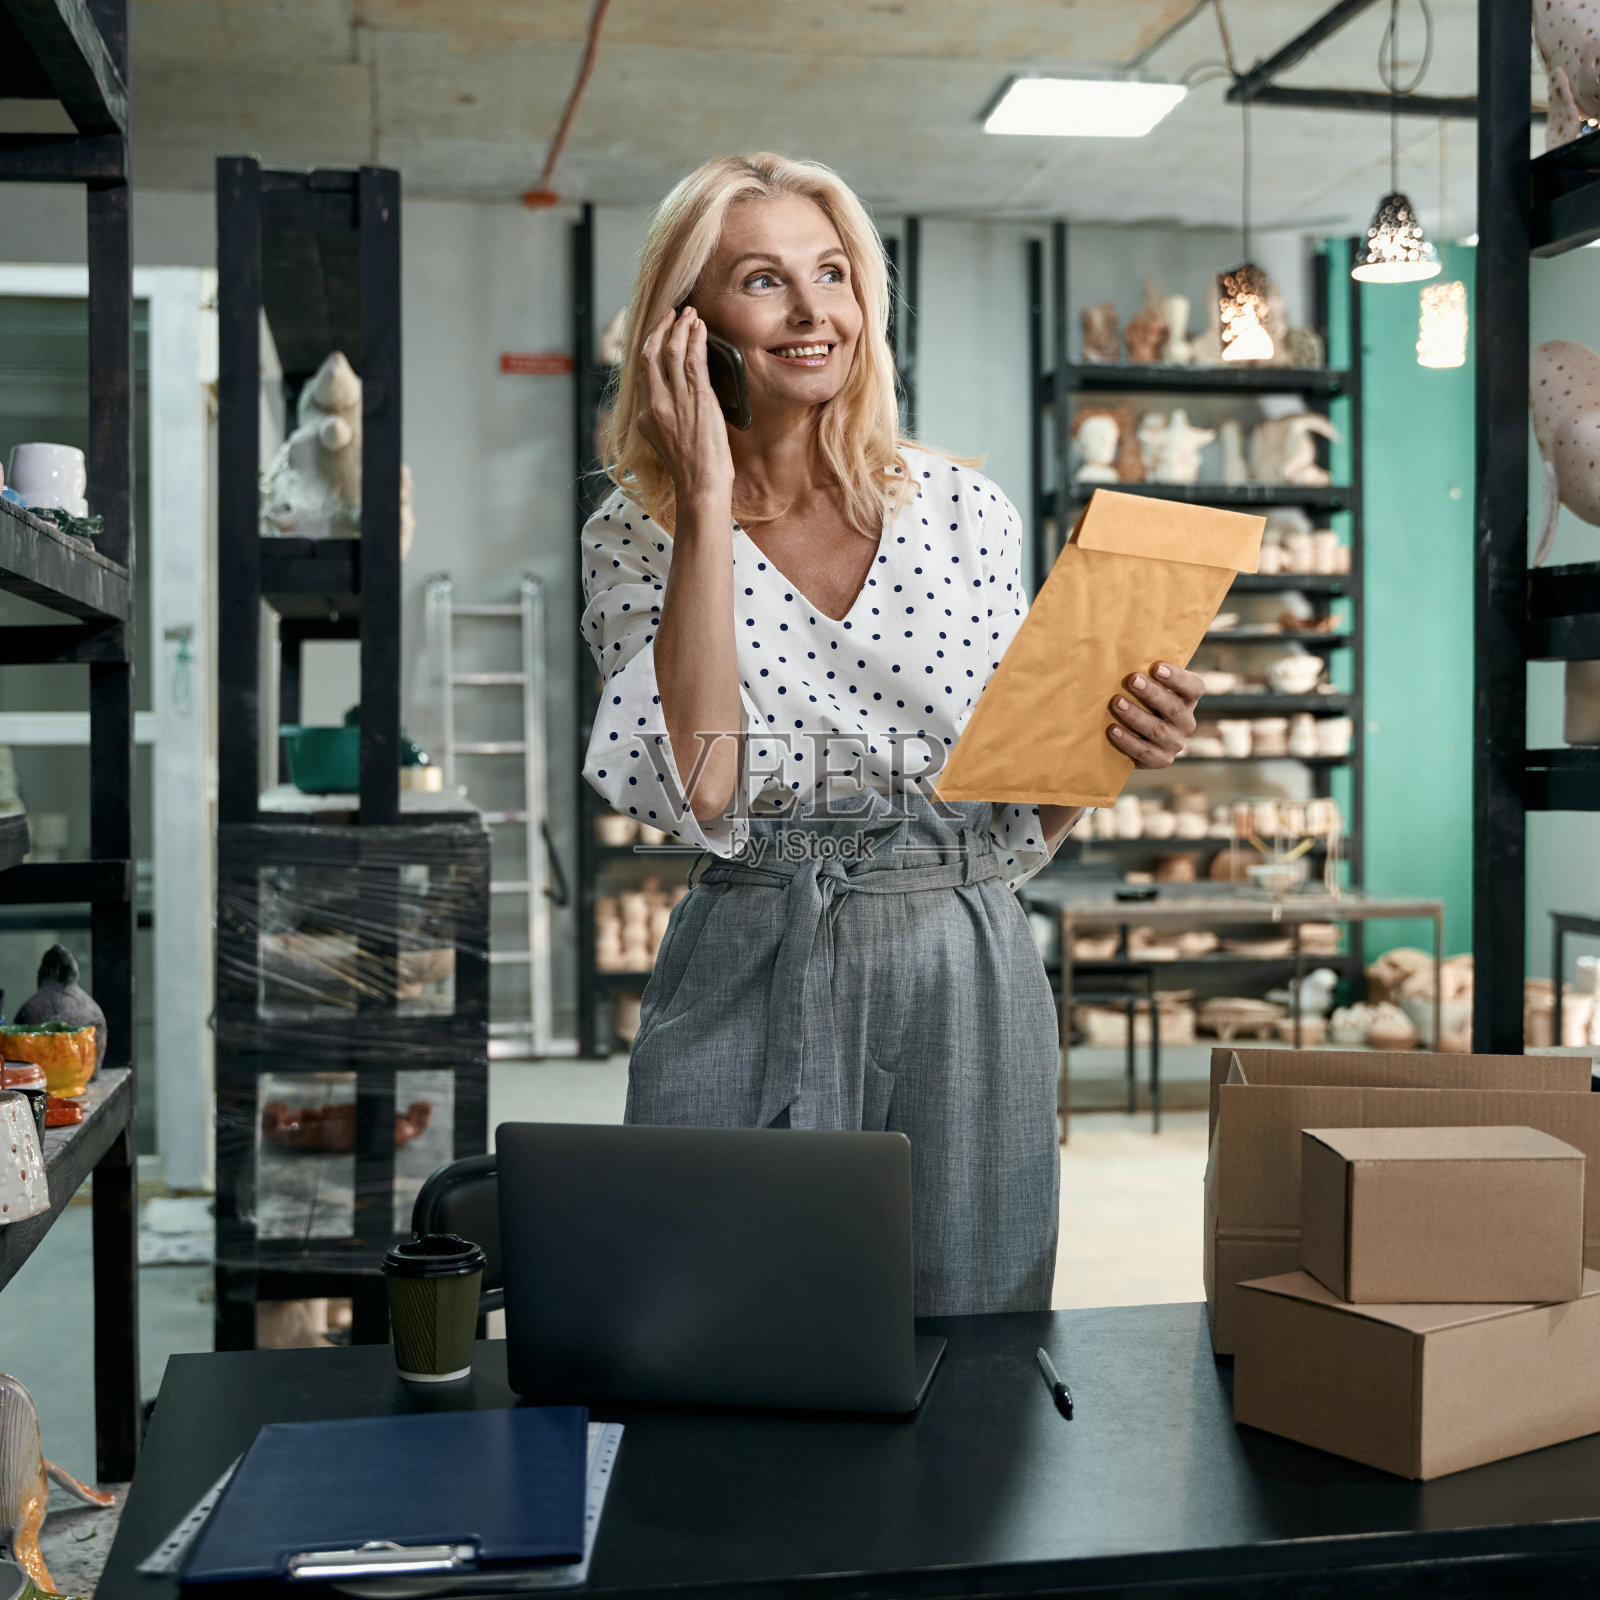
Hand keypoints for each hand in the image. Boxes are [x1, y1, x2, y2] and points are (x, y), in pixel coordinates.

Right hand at [635, 306, 734, 509]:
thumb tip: (669, 401)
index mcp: (644, 415)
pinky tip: (700, 326)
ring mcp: (675, 398)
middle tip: (671, 313)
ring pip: (673, 350)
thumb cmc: (690, 470)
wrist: (700, 484)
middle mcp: (656, 403)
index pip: (643, 372)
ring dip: (681, 327)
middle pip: (651, 354)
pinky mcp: (697, 396)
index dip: (651, 347)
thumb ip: (662, 418)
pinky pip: (694, 358)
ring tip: (689, 313)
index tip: (659, 334)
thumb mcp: (664, 442)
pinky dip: (696, 338)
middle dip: (661, 328)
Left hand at [1107, 662, 1201, 768]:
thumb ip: (1143, 671)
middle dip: (1151, 693)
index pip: (1193, 687)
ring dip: (1136, 716)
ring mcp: (1175, 742)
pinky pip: (1145, 752)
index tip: (1156, 666)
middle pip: (1174, 707)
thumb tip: (1121, 645)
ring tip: (1116, 702)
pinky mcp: (1161, 759)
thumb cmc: (1138, 699)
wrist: (1133, 735)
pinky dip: (1128, 741)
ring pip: (1158, 730)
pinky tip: (1112, 730)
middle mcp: (1186, 721)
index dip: (1177, 677)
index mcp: (1189, 699)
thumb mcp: (1147, 684)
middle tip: (1131, 680)